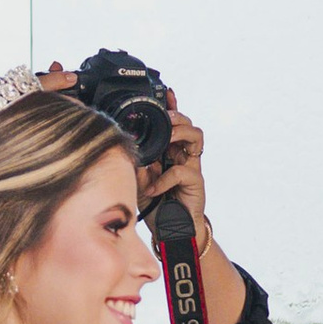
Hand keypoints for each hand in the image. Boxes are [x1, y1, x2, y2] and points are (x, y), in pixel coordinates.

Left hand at [138, 92, 207, 232]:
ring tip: (167, 140)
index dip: (172, 107)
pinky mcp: (195, 182)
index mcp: (169, 150)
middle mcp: (182, 155)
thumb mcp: (138, 179)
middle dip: (177, 117)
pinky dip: (165, 178)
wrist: (171, 230)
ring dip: (180, 134)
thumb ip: (135, 162)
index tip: (166, 93)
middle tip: (166, 118)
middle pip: (189, 124)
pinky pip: (182, 171)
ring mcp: (191, 166)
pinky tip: (154, 187)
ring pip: (196, 137)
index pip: (174, 123)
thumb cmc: (155, 204)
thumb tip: (126, 145)